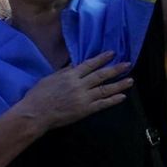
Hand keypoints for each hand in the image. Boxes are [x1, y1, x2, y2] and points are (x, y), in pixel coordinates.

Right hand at [14, 53, 133, 132]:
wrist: (36, 113)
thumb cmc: (39, 95)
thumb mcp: (50, 78)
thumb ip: (65, 71)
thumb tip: (76, 64)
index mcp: (70, 76)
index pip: (89, 64)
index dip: (101, 58)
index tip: (112, 53)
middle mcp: (79, 85)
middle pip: (101, 75)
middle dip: (115, 69)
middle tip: (127, 64)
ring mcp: (83, 98)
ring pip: (105, 89)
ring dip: (119, 84)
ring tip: (130, 80)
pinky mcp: (85, 110)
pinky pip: (102, 104)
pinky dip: (113, 100)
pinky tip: (122, 96)